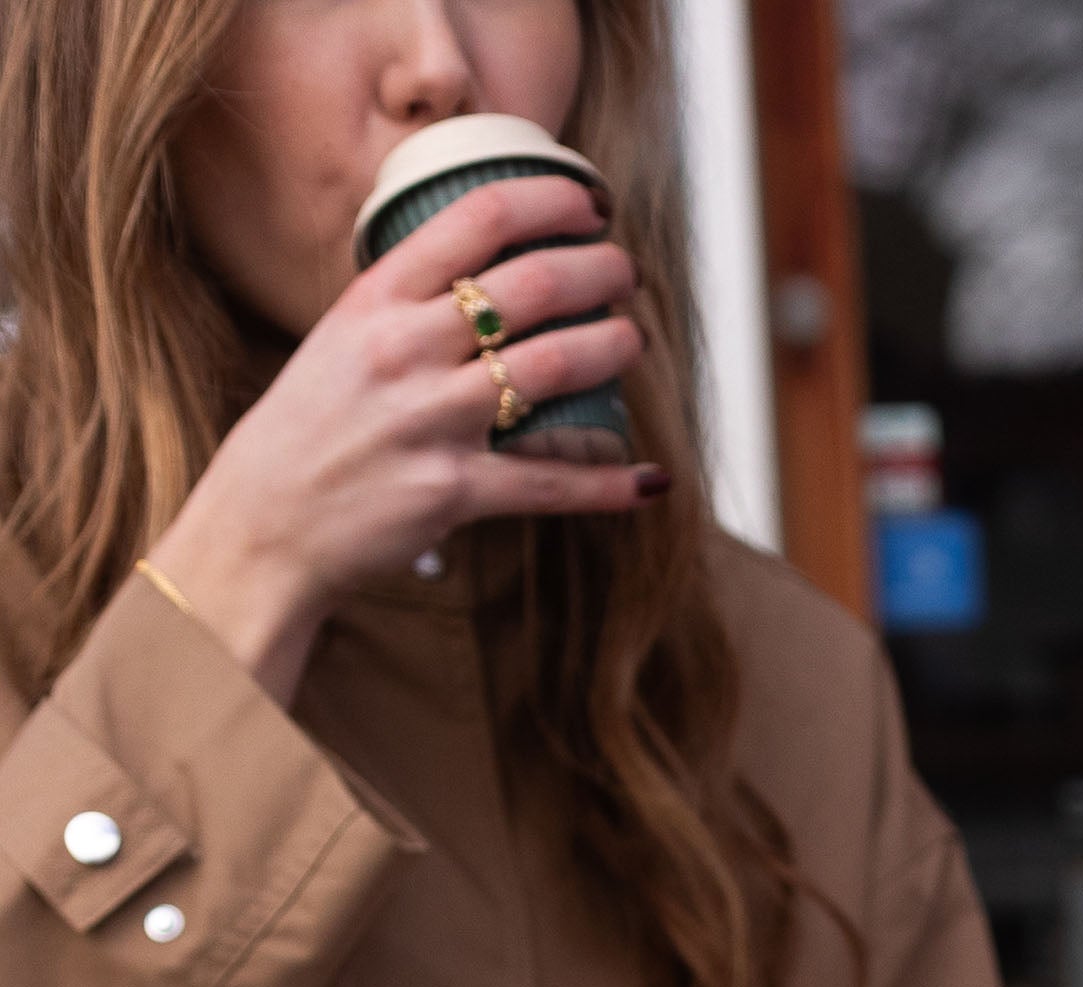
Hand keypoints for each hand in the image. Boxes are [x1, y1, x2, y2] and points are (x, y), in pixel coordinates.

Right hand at [138, 171, 651, 712]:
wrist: (264, 523)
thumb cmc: (305, 428)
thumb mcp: (341, 338)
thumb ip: (405, 303)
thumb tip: (480, 271)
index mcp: (377, 297)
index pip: (479, 217)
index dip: (549, 200)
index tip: (587, 203)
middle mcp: (407, 347)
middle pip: (531, 285)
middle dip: (596, 271)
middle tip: (624, 271)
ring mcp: (433, 419)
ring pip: (552, 367)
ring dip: (610, 347)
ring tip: (633, 338)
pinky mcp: (454, 491)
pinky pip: (551, 482)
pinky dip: (609, 483)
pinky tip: (651, 478)